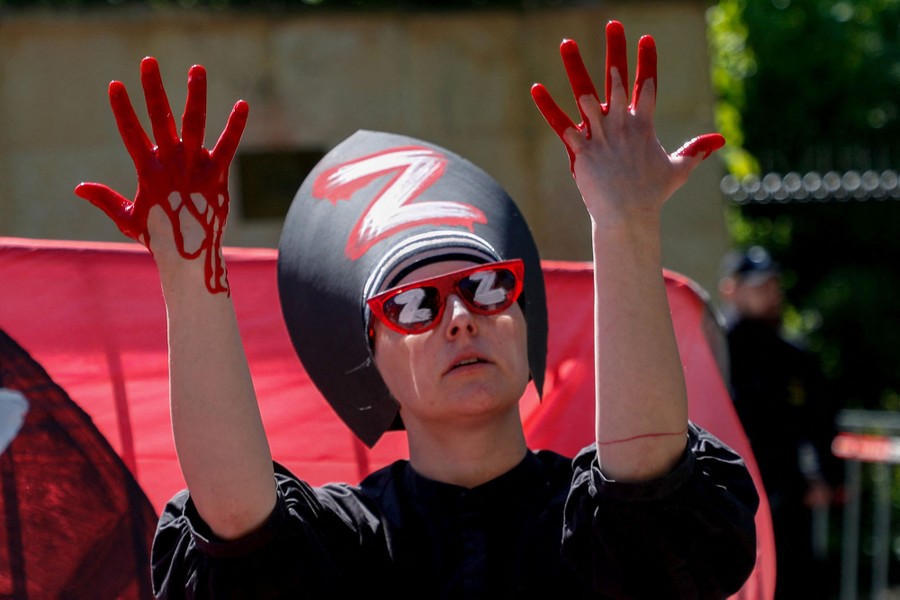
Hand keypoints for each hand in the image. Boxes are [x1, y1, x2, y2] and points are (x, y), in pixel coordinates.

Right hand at [75, 57, 248, 294]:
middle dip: (153, 89)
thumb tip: (78, 187)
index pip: (131, 133)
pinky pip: (228, 145)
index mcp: (148, 171)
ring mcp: (196, 168)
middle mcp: (171, 164)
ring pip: (195, 124)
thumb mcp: (128, 218)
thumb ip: (106, 199)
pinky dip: (235, 125)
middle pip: (160, 119)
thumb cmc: (159, 238)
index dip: (123, 109)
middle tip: (148, 61)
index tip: (115, 84)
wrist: (191, 257)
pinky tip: (243, 104)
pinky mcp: (218, 175)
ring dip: (194, 95)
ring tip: (196, 68)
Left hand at [530, 21, 723, 226]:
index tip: (646, 37)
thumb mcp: (678, 170)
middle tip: (613, 23)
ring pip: (586, 94)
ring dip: (576, 67)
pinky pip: (561, 124)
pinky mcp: (581, 150)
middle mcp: (621, 125)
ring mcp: (600, 136)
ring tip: (567, 42)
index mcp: (643, 125)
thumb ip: (695, 150)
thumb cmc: (652, 195)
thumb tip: (720, 141)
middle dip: (615, 50)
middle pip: (617, 79)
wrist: (629, 217)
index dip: (647, 61)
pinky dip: (548, 106)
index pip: (647, 85)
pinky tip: (536, 88)